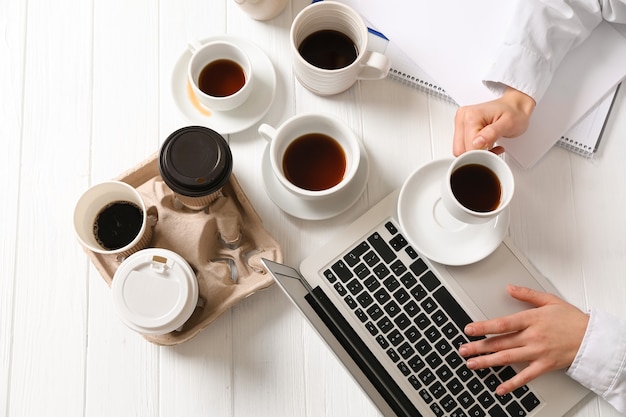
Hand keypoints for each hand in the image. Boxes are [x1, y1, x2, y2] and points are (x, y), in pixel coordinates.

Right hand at [453, 87, 535, 155]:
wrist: (514, 106)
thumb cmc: (514, 113)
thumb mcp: (509, 124)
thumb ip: (492, 133)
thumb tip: (477, 143)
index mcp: (470, 116)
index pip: (468, 147)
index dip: (482, 154)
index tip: (494, 150)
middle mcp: (462, 118)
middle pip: (460, 149)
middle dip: (477, 155)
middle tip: (493, 148)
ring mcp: (460, 122)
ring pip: (460, 149)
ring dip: (475, 153)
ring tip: (490, 145)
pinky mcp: (462, 127)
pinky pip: (462, 145)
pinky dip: (473, 149)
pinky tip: (485, 144)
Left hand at [458, 285, 588, 395]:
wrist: (593, 338)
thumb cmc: (572, 319)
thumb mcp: (550, 300)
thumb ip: (527, 294)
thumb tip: (510, 288)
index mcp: (532, 319)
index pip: (502, 324)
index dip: (484, 327)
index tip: (469, 329)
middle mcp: (533, 337)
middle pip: (500, 342)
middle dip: (479, 346)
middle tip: (463, 349)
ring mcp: (538, 352)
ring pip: (508, 358)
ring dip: (488, 362)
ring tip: (472, 364)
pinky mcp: (545, 365)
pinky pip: (526, 377)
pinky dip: (512, 384)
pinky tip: (500, 388)